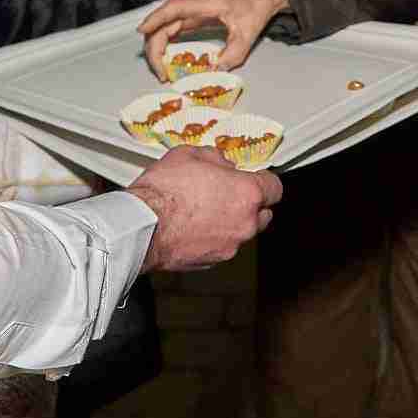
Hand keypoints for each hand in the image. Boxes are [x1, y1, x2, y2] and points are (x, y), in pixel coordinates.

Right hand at [128, 146, 282, 271]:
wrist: (141, 226)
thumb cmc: (163, 191)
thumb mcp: (189, 155)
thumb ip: (215, 158)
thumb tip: (222, 164)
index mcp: (246, 193)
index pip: (275, 187)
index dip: (263, 181)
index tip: (253, 178)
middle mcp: (245, 223)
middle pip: (263, 214)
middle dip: (251, 204)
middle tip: (228, 193)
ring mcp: (231, 246)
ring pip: (242, 232)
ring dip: (231, 222)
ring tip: (204, 211)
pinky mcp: (213, 261)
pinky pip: (222, 246)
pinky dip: (214, 238)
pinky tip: (193, 227)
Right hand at [138, 0, 286, 79]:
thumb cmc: (255, 4)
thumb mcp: (247, 32)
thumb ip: (233, 53)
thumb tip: (216, 71)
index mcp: (204, 2)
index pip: (172, 8)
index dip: (155, 18)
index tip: (142, 31)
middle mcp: (193, 5)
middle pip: (163, 22)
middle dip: (154, 47)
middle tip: (161, 72)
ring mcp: (192, 10)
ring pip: (165, 26)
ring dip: (158, 46)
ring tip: (162, 70)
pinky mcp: (194, 16)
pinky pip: (173, 28)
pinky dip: (165, 42)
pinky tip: (165, 57)